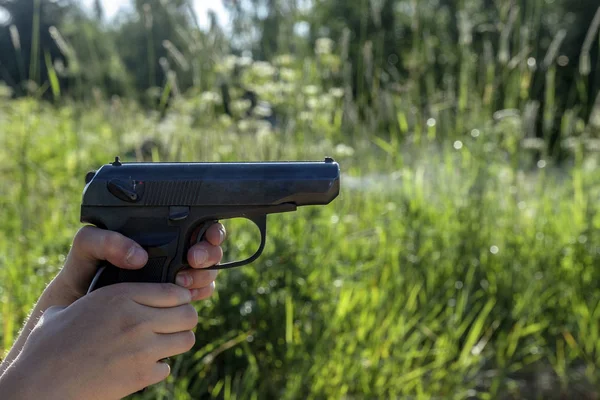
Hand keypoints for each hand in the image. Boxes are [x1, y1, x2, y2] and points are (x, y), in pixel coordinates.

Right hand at [0, 283, 197, 399]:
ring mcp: (143, 348)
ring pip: (186, 340)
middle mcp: (137, 319)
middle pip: (189, 315)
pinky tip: (142, 367)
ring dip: (176, 343)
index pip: (174, 291)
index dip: (179, 298)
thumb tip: (89, 302)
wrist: (41, 383)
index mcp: (121, 296)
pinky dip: (157, 369)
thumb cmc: (48, 346)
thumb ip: (94, 300)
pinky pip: (167, 368)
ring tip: (162, 345)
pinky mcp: (141, 375)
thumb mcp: (70, 309)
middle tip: (173, 326)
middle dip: (184, 320)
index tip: (176, 303)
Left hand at [55, 223, 225, 303]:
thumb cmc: (83, 270)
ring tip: (181, 281)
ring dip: (204, 275)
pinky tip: (186, 296)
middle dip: (209, 252)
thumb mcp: (88, 247)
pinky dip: (200, 293)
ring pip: (208, 270)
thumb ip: (106, 241)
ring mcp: (178, 274)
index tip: (204, 236)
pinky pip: (200, 293)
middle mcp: (173, 250)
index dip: (209, 228)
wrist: (79, 305)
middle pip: (209, 247)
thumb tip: (139, 256)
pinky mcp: (176, 299)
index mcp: (158, 231)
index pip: (195, 222)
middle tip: (193, 259)